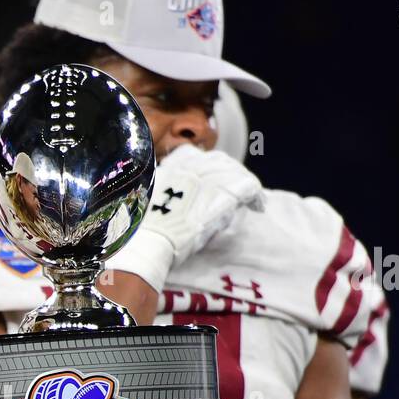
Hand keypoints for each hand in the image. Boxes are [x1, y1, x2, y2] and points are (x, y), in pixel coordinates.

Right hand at [113, 144, 263, 283]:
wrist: (147, 243)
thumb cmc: (140, 233)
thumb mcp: (144, 202)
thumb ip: (160, 193)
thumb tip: (172, 198)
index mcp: (166, 167)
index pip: (193, 156)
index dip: (207, 168)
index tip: (212, 181)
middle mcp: (187, 167)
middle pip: (218, 161)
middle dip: (230, 173)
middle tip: (237, 191)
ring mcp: (205, 179)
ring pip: (234, 172)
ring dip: (244, 185)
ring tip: (253, 201)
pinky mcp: (221, 194)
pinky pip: (247, 186)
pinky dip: (255, 196)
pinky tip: (259, 206)